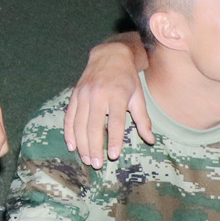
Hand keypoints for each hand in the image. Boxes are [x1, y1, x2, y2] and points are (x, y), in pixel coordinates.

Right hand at [61, 36, 149, 166]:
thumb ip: (142, 119)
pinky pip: (69, 116)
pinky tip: (71, 145)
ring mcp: (84, 94)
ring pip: (79, 123)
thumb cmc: (127, 79)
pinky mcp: (75, 94)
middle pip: (94, 125)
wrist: (109, 55)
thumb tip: (150, 140)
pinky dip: (69, 132)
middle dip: (94, 147)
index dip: (114, 139)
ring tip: (86, 159)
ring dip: (81, 143)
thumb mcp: (139, 96)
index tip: (113, 156)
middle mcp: (98, 94)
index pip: (115, 122)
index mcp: (116, 95)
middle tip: (96, 164)